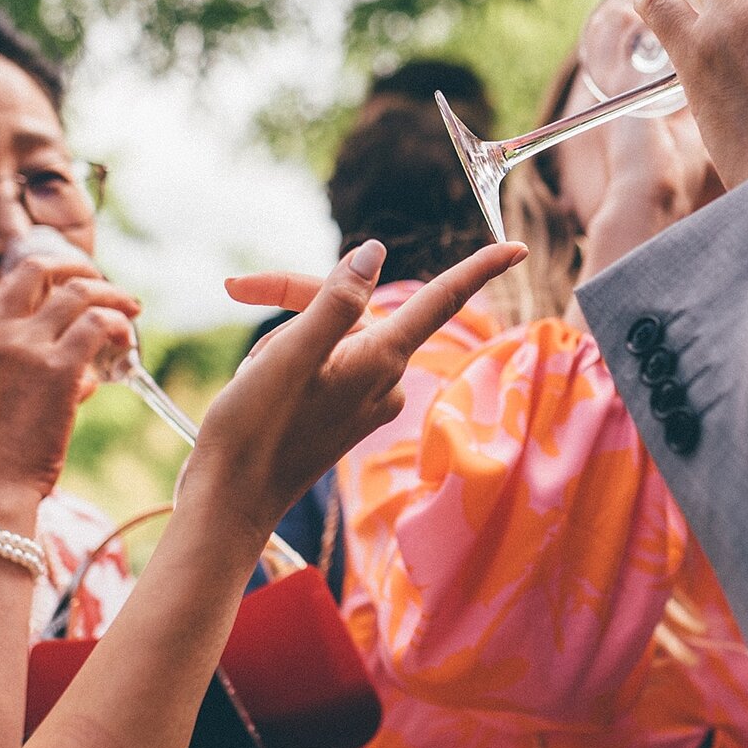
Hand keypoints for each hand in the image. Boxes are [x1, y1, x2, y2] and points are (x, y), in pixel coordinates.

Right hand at [0, 258, 141, 499]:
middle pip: (40, 270)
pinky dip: (119, 326)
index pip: (13, 284)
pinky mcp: (59, 369)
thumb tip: (87, 374)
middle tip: (108, 285)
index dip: (50, 274)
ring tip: (133, 310)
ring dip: (113, 296)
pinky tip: (127, 344)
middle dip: (80, 267)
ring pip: (79, 293)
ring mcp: (26, 348)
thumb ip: (27, 374)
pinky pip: (99, 326)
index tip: (77, 283)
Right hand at [191, 239, 525, 542]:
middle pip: (353, 306)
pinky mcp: (343, 411)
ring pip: (330, 333)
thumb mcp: (291, 353)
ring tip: (253, 374)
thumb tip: (375, 253)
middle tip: (236, 290)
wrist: (230, 500)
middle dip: (296, 297)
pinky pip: (322, 361)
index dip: (478, 269)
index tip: (517, 247)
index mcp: (380, 361)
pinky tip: (258, 386)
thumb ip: (337, 301)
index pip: (440, 301)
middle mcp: (384, 379)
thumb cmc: (254, 429)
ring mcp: (364, 398)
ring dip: (285, 336)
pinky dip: (288, 358)